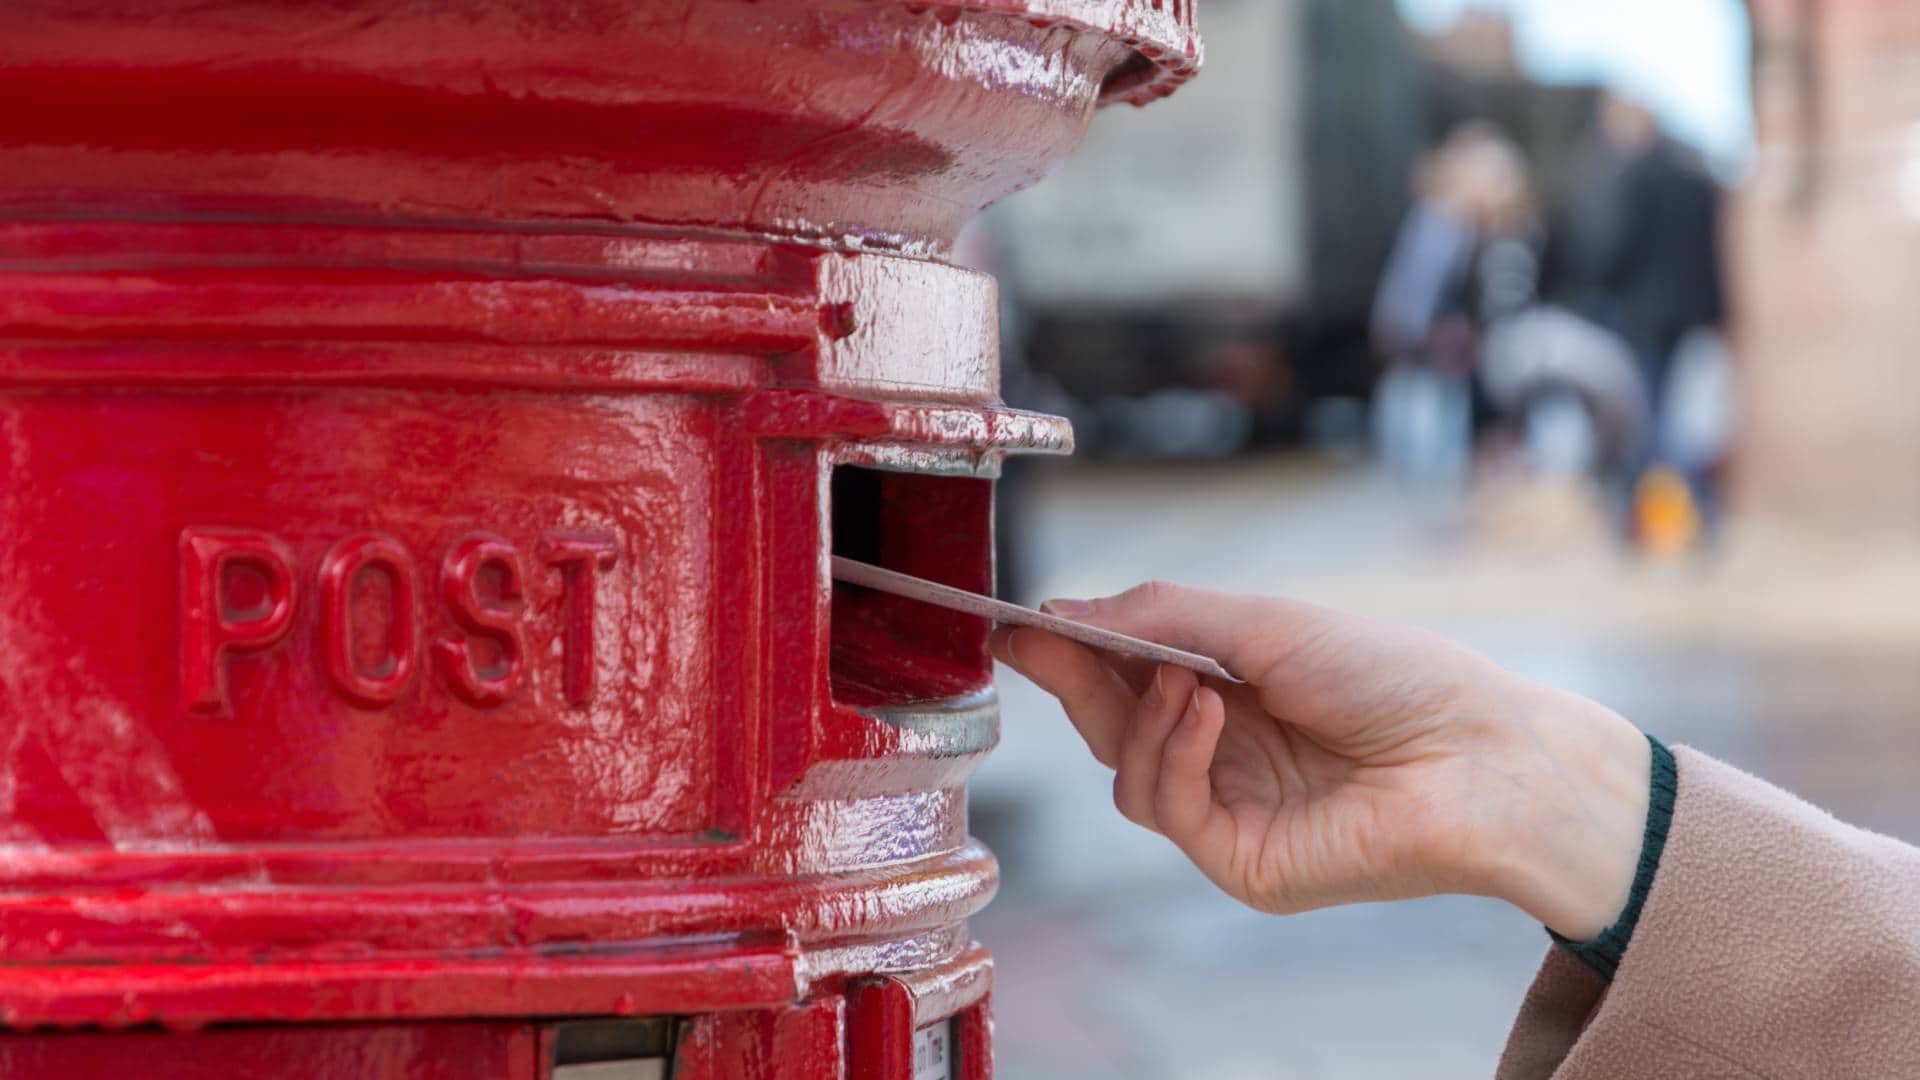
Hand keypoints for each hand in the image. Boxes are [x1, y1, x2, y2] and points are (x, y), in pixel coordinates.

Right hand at [990, 582, 1651, 939]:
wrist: (1478, 753)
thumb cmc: (1395, 676)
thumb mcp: (1266, 623)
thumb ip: (1162, 617)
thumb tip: (1065, 612)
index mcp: (1230, 693)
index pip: (1126, 676)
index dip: (1068, 650)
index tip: (1013, 622)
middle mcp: (1224, 756)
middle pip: (1112, 728)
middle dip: (1073, 679)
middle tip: (1038, 638)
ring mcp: (1232, 814)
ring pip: (1128, 778)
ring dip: (1139, 718)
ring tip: (1187, 679)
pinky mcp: (1245, 863)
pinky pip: (1170, 811)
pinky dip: (1175, 755)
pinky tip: (1209, 712)